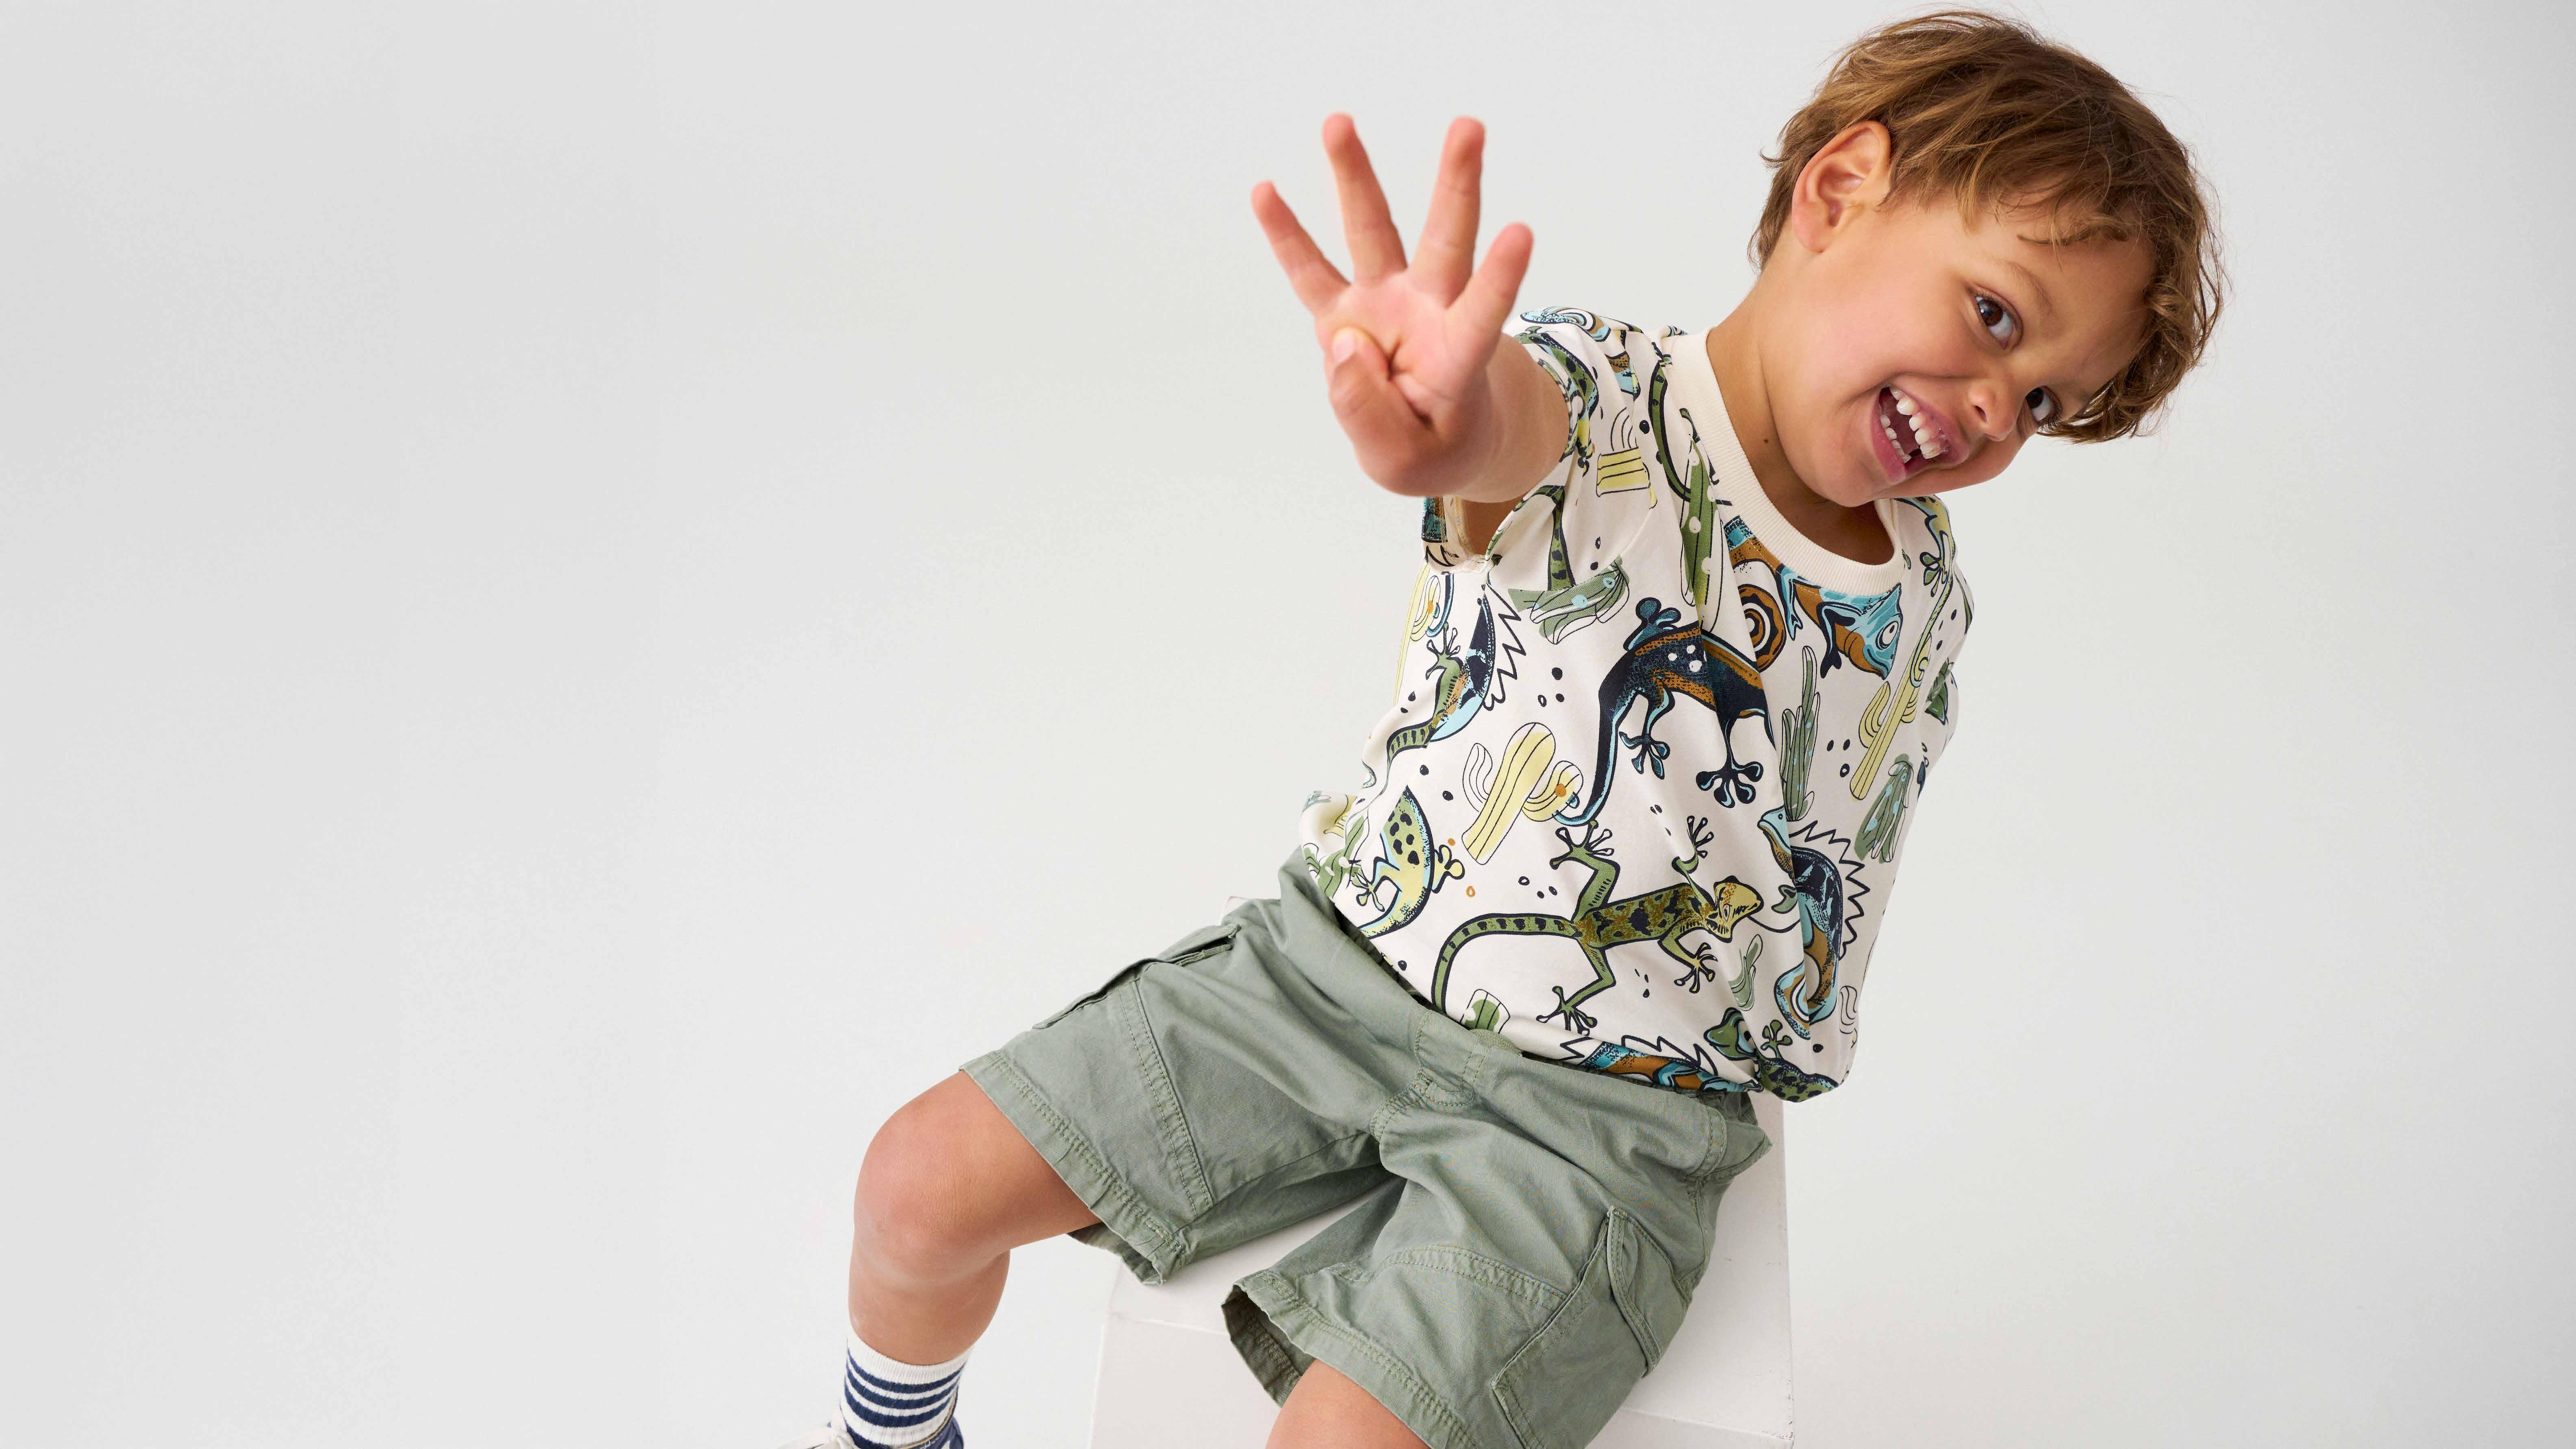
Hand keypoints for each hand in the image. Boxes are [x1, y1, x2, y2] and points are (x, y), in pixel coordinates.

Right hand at [1252, 115, 1534, 497]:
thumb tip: (1343, 346)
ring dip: (1356, 176)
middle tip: (1468, 125)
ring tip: (1338, 122)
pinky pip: (1310, 273)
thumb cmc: (1437, 446)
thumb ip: (1370, 413)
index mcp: (1457, 357)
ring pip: (1372, 234)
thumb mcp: (1405, 460)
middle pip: (1445, 241)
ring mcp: (1385, 306)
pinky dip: (1288, 234)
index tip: (1521, 231)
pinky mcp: (1345, 314)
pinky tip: (1265, 192)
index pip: (1481, 314)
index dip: (1500, 279)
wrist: (1439, 440)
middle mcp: (1426, 314)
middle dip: (1456, 183)